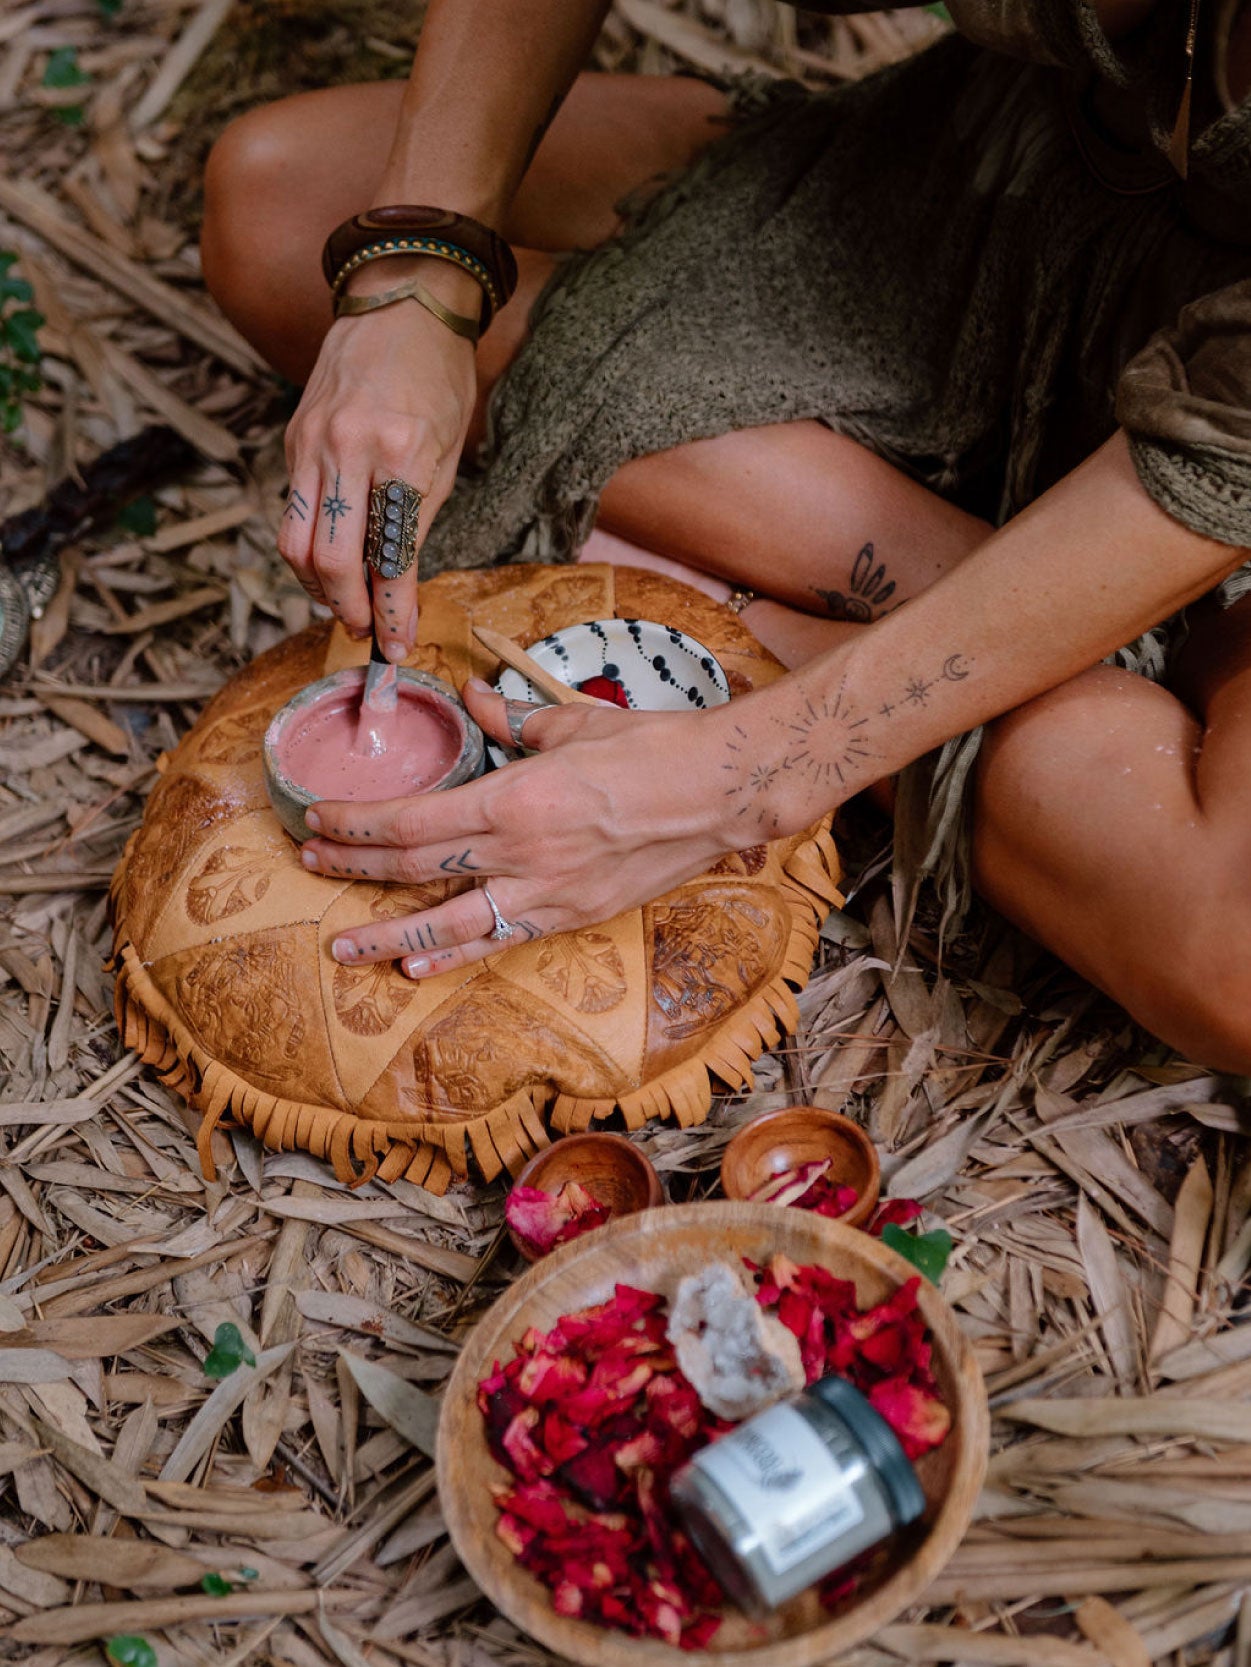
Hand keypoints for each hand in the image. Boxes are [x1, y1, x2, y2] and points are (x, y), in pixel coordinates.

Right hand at [277, 259, 477, 659]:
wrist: (400, 299)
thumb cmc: (439, 377)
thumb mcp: (448, 451)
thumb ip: (419, 518)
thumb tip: (399, 588)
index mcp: (403, 453)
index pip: (390, 556)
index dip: (392, 612)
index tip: (398, 646)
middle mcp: (348, 448)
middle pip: (331, 560)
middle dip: (347, 609)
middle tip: (366, 633)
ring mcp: (312, 442)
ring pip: (294, 542)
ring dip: (316, 587)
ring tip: (344, 604)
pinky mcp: (292, 438)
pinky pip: (292, 509)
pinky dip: (308, 547)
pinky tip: (331, 561)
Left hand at [297, 679, 736, 976]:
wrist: (719, 793)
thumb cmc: (653, 748)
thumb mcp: (574, 721)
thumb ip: (514, 716)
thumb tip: (475, 696)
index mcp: (516, 797)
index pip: (415, 820)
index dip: (359, 824)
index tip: (321, 819)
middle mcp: (522, 852)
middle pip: (419, 868)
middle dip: (356, 868)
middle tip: (310, 863)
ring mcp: (548, 892)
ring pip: (450, 924)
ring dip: (389, 935)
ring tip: (343, 945)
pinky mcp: (574, 916)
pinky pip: (501, 941)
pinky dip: (455, 956)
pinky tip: (416, 968)